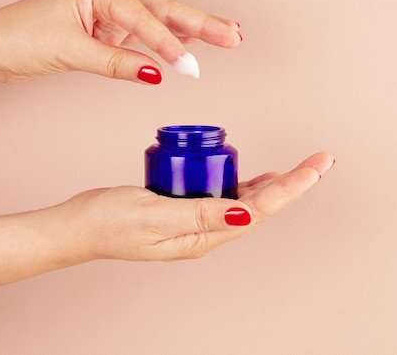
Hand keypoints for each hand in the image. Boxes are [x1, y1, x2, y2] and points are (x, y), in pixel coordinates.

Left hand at [0, 0, 240, 84]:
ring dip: (192, 31)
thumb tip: (155, 73)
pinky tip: (191, 43)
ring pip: (158, 19)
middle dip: (200, 23)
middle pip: (162, 8)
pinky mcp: (106, 29)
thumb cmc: (20, 37)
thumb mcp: (71, 51)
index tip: (187, 65)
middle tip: (233, 35)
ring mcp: (108, 11)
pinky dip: (167, 40)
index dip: (166, 41)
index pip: (142, 15)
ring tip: (227, 35)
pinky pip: (144, 33)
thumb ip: (116, 62)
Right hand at [59, 152, 333, 260]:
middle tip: (320, 161)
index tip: (317, 166)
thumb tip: (247, 212)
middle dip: (293, 184)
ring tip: (299, 169)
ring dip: (273, 185)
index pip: (260, 209)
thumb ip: (200, 213)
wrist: (77, 228)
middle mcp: (205, 232)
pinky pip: (222, 196)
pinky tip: (252, 175)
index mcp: (203, 235)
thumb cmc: (109, 221)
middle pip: (260, 206)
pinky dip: (243, 182)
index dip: (292, 187)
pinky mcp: (183, 210)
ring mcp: (195, 223)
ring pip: (245, 201)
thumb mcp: (155, 213)